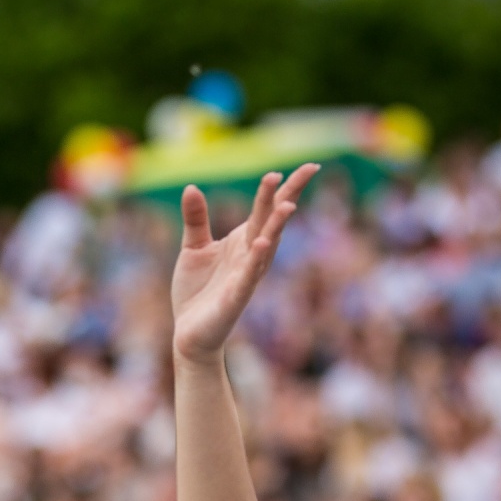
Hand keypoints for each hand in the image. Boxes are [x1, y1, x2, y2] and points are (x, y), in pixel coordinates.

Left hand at [171, 166, 317, 363]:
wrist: (189, 334)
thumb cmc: (196, 291)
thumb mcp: (193, 248)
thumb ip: (196, 218)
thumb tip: (192, 187)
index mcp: (243, 241)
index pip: (268, 209)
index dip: (286, 187)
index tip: (310, 166)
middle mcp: (251, 256)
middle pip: (271, 221)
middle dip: (284, 197)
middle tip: (300, 172)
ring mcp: (245, 277)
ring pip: (265, 247)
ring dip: (276, 227)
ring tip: (287, 204)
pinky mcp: (234, 299)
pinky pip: (247, 277)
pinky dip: (254, 261)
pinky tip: (261, 243)